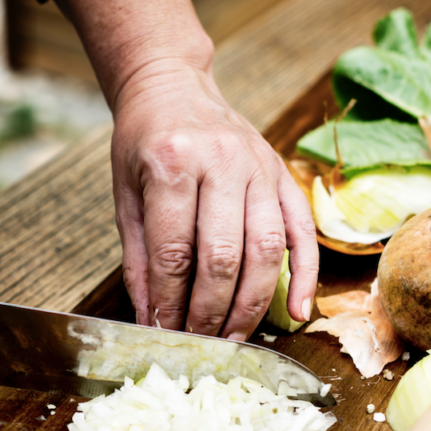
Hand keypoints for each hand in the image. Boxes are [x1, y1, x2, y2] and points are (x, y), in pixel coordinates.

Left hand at [111, 61, 318, 339]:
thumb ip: (139, 258)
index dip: (168, 301)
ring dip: (252, 304)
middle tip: (197, 344)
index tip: (161, 333)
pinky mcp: (283, 174)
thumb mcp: (125, 196)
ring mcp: (259, 166)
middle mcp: (221, 162)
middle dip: (208, 311)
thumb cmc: (143, 143)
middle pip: (223, 256)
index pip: (174, 251)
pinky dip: (305, 275)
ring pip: (266, 250)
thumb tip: (150, 318)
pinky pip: (304, 232)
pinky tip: (299, 311)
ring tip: (233, 337)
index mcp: (172, 162)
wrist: (173, 86)